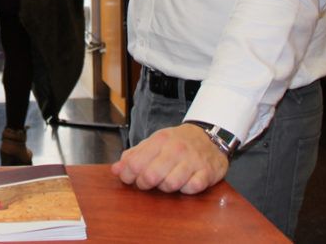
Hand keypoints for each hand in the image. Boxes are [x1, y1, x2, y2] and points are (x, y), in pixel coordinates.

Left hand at [110, 123, 228, 194]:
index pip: (135, 163)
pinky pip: (191, 188)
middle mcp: (176, 149)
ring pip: (170, 184)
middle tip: (147, 182)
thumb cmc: (177, 142)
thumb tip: (115, 170)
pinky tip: (185, 182)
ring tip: (167, 180)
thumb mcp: (153, 143)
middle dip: (145, 184)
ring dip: (166, 187)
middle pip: (151, 176)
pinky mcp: (207, 173)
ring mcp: (193, 161)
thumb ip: (133, 156)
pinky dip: (186, 189)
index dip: (128, 175)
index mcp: (159, 140)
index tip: (129, 178)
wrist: (210, 136)